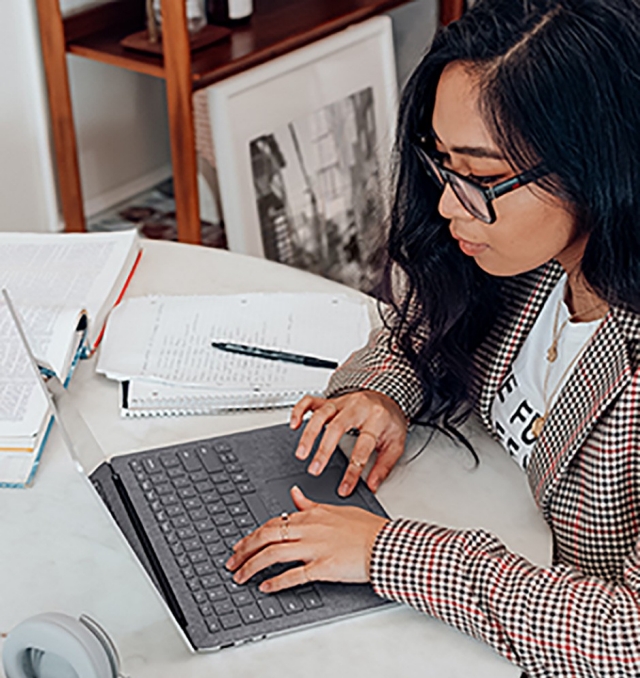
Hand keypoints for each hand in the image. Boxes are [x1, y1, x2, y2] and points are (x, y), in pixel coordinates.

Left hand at [226, 486, 388, 591]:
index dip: (252, 535)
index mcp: (310, 515)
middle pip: (266, 536)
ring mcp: (314, 548)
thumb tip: (294, 494)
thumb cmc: (364, 528)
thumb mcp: (334, 508)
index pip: (272, 523)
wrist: (384, 543)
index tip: (240, 545)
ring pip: (273, 553)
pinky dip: (276, 581)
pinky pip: (293, 574)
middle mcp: (308, 529)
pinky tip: (265, 587)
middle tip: (231, 562)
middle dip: (244, 550)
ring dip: (252, 566)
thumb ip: (310, 504)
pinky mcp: (323, 567)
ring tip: (240, 576)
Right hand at [290, 391, 407, 495]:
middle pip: (337, 427)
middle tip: (314, 469)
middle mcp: (357, 408)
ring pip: (321, 414)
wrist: (389, 399)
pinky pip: (311, 401)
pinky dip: (299, 411)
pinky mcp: (331, 400)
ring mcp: (342, 402)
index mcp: (376, 419)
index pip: (362, 447)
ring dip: (309, 434)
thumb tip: (372, 486)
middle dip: (324, 450)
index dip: (352, 471)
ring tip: (301, 453)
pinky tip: (294, 424)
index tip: (344, 488)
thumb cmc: (390, 421)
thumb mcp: (396, 444)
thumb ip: (384, 466)